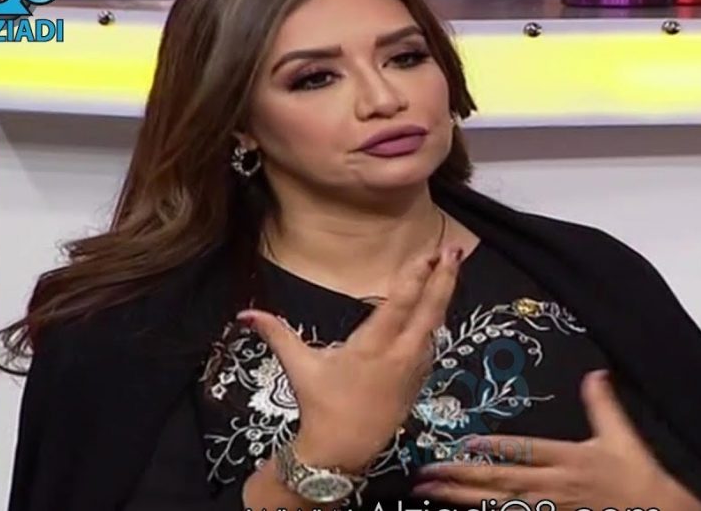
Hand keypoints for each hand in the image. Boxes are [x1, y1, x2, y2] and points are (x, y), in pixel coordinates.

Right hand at [238, 245, 462, 472]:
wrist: (343, 451)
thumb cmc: (321, 406)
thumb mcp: (299, 367)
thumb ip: (277, 334)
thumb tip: (245, 314)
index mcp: (372, 347)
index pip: (399, 304)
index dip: (416, 276)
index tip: (429, 254)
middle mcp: (399, 355)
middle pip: (430, 310)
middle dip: (444, 278)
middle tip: (455, 250)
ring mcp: (413, 369)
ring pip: (436, 327)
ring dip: (444, 296)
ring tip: (451, 269)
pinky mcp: (418, 381)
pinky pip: (433, 345)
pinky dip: (437, 322)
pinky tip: (439, 307)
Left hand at [411, 370, 700, 510]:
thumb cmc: (637, 475)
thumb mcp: (621, 435)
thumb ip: (602, 404)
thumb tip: (595, 374)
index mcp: (567, 458)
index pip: (523, 451)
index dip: (492, 448)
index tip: (462, 443)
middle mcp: (552, 485)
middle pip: (499, 481)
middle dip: (458, 478)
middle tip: (423, 474)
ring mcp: (548, 506)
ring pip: (496, 503)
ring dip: (460, 498)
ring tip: (427, 492)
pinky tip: (459, 509)